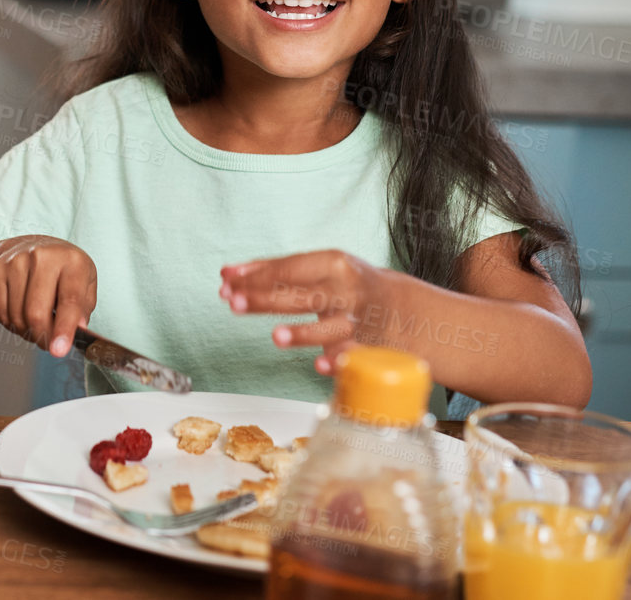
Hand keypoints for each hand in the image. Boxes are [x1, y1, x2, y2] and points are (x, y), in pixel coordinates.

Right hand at [0, 236, 95, 357]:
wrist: (33, 245)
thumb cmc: (64, 269)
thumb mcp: (85, 283)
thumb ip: (84, 308)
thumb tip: (77, 330)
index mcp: (72, 260)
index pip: (68, 300)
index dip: (63, 329)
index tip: (58, 350)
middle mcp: (42, 256)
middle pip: (36, 312)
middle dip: (42, 337)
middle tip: (48, 344)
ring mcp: (16, 261)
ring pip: (17, 315)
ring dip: (27, 332)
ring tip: (37, 326)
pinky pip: (1, 312)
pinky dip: (11, 324)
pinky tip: (21, 316)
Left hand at [220, 250, 395, 375]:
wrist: (404, 307)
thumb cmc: (348, 283)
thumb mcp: (318, 266)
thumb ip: (273, 269)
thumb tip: (227, 275)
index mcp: (333, 264)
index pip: (289, 269)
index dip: (256, 275)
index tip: (226, 282)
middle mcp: (346, 291)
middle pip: (302, 295)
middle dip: (267, 298)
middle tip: (235, 302)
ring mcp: (356, 321)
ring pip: (329, 329)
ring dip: (303, 333)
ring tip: (276, 336)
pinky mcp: (366, 348)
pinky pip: (351, 358)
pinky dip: (337, 363)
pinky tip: (319, 367)